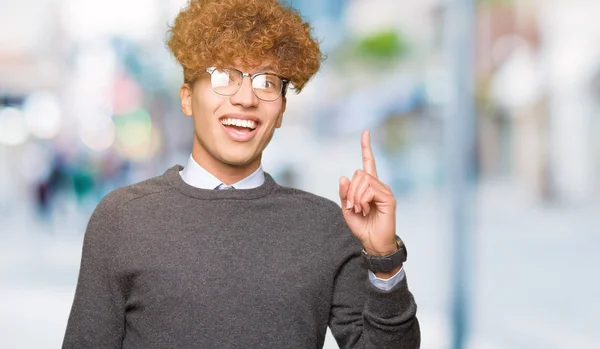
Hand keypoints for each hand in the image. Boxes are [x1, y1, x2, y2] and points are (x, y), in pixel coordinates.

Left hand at [339, 130, 397, 256]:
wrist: (374, 243)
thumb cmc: (362, 227)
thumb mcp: (347, 209)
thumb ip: (344, 193)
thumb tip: (343, 177)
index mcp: (369, 186)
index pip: (368, 162)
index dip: (366, 147)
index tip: (366, 132)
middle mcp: (379, 185)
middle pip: (359, 173)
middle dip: (350, 190)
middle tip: (352, 206)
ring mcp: (385, 191)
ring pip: (362, 181)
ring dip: (355, 197)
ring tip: (359, 210)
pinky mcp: (388, 198)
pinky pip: (369, 190)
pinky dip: (361, 200)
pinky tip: (365, 210)